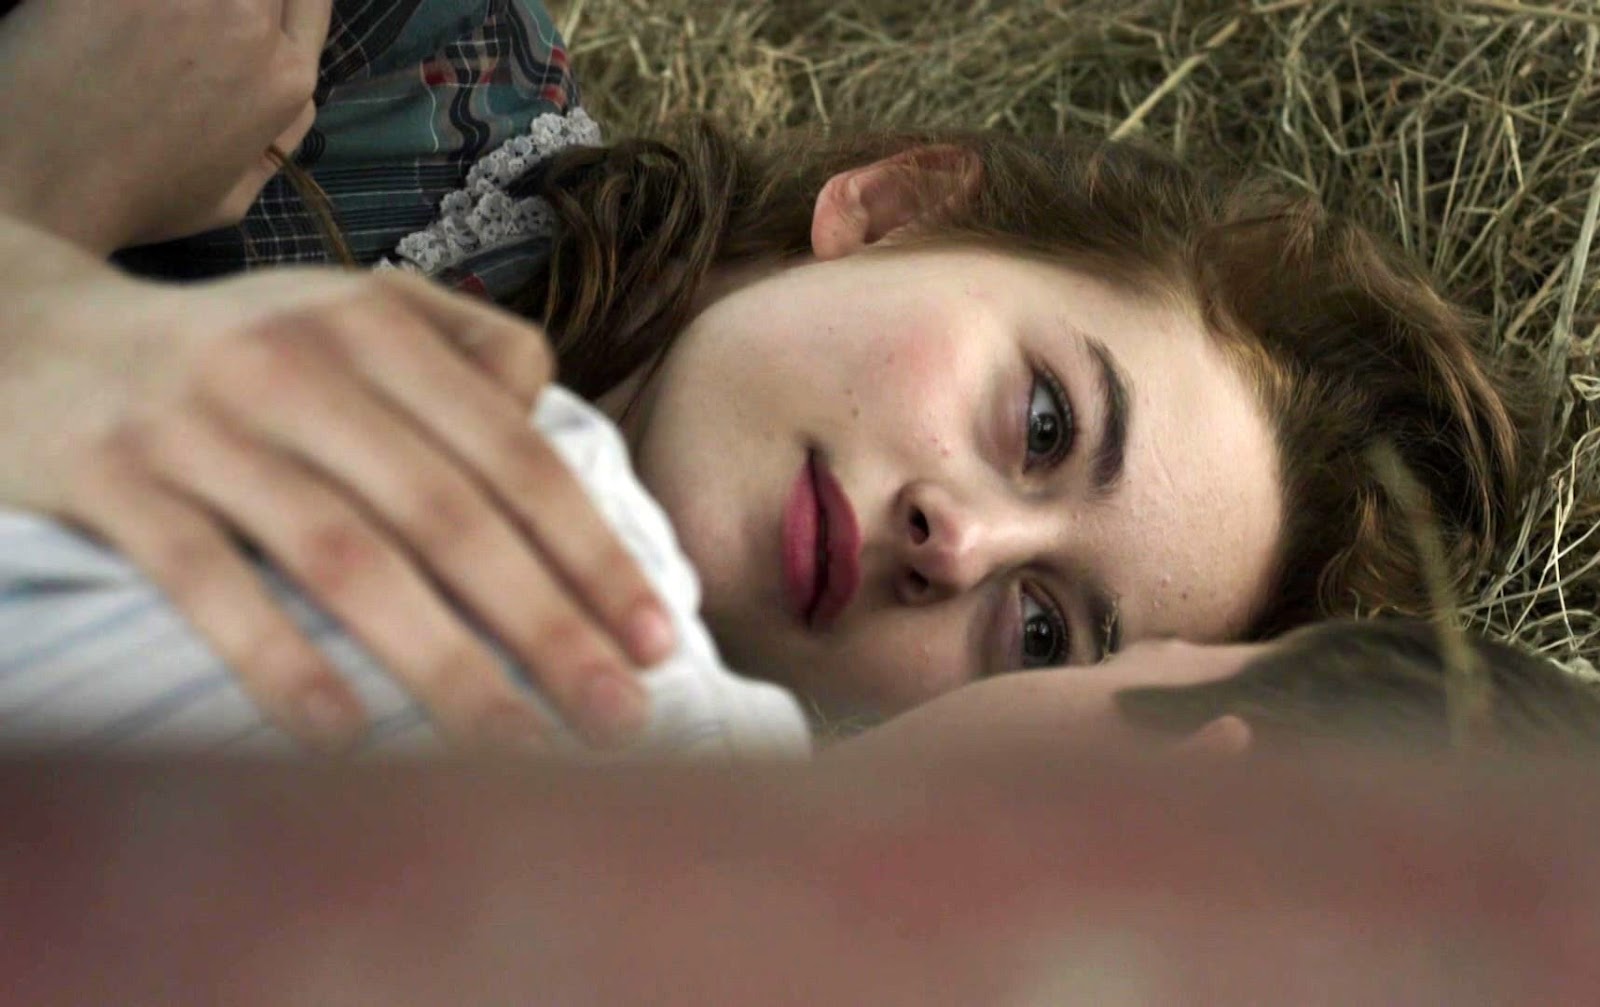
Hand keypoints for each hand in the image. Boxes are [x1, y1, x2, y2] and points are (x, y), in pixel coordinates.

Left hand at [0, 0, 327, 252]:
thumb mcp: (234, 197)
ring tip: (152, 25)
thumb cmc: (137, 202)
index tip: (245, 13)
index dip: (281, 1)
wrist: (43, 180)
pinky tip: (112, 19)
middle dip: (236, 2)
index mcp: (287, 80)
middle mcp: (249, 22)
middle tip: (191, 24)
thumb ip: (277, 135)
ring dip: (185, 3)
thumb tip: (286, 86)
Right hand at [3, 235, 674, 751]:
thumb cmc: (235, 348)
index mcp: (373, 324)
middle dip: (545, 625)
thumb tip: (548, 417)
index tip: (658, 641)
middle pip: (447, 513)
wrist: (31, 336)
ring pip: (345, 557)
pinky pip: (208, 583)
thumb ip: (466, 347)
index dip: (591, 551)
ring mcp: (198, 423)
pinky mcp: (112, 481)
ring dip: (442, 663)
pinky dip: (280, 660)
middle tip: (620, 719)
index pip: (511, 452)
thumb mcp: (352, 311)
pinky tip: (348, 735)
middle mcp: (294, 363)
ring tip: (517, 753)